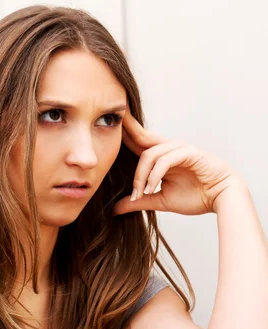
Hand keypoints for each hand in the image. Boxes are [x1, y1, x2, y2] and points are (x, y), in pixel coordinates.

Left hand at [113, 111, 239, 215]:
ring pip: (150, 154)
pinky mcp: (190, 153)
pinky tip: (150, 187)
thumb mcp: (158, 200)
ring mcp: (180, 148)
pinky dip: (155, 175)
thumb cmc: (195, 196)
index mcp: (160, 156)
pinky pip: (165, 160)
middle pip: (142, 136)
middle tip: (113, 119)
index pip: (137, 142)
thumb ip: (138, 201)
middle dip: (127, 128)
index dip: (123, 135)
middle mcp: (169, 148)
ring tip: (139, 193)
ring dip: (141, 175)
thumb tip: (114, 209)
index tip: (106, 127)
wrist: (221, 199)